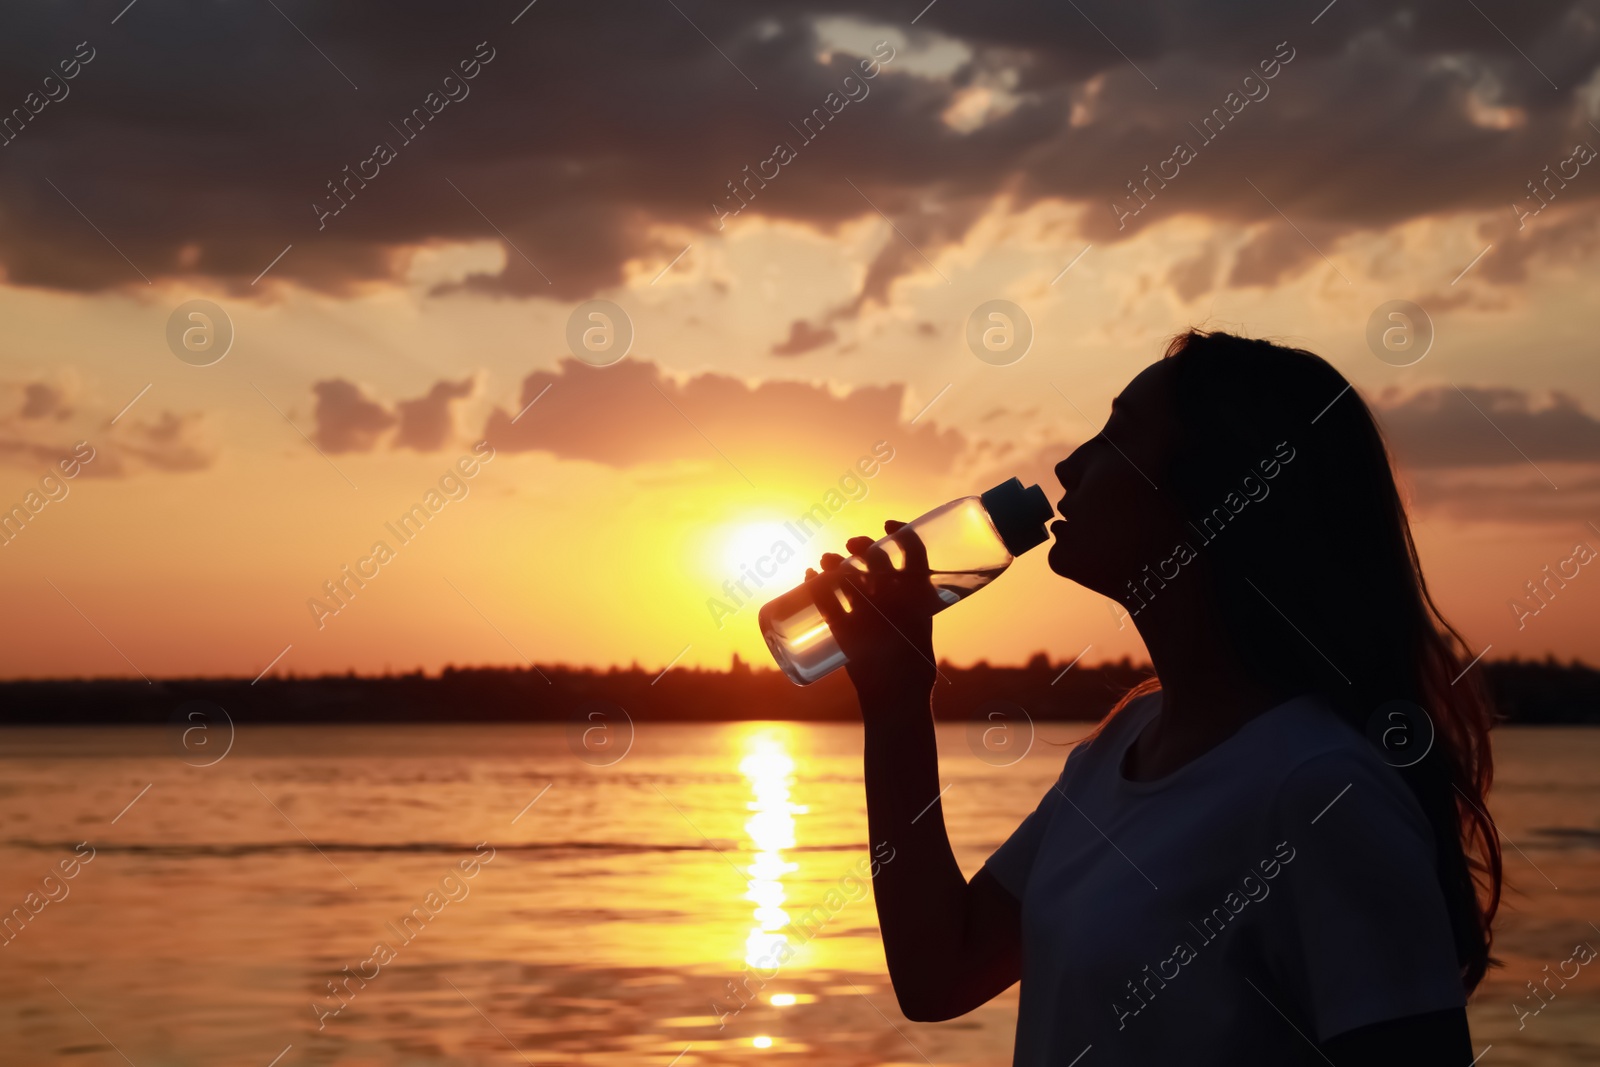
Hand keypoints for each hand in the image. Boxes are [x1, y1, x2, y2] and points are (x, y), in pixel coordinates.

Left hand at [805, 519, 942, 699]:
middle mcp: (895, 604)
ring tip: (824, 560)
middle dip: (861, 546)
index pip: (914, 552)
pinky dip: (813, 585)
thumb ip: (909, 604)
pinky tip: (807, 576)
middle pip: (875, 560)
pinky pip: (825, 603)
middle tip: (851, 544)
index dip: (901, 533)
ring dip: (833, 563)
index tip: (887, 525)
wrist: (897, 699)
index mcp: (920, 599)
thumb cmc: (911, 664)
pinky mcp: (846, 635)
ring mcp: (870, 618)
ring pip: (848, 578)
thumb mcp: (920, 627)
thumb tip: (891, 582)